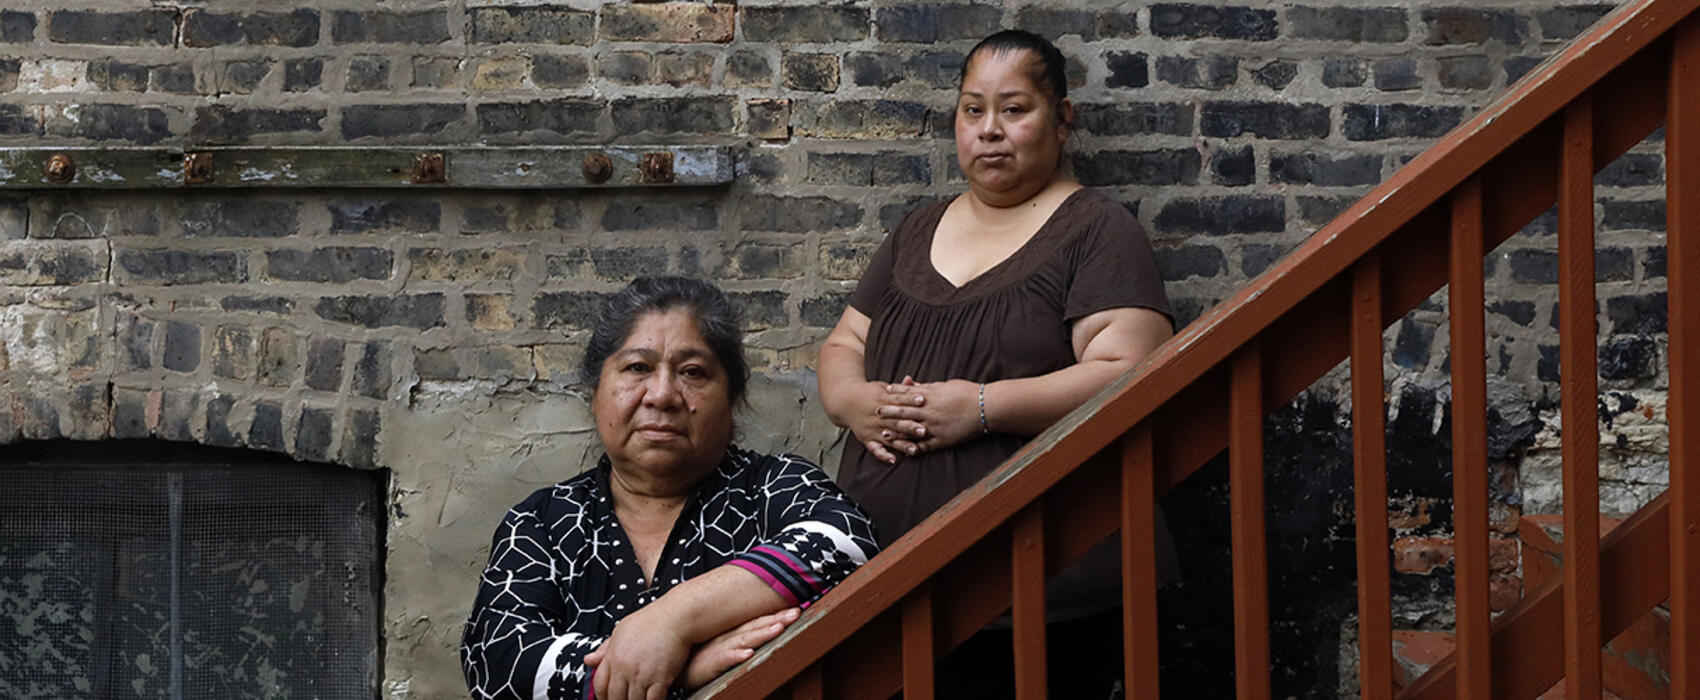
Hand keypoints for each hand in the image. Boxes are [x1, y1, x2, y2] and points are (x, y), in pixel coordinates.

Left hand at [584, 604, 692, 699]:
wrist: (676, 616)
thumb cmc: (653, 620)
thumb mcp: (621, 630)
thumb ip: (605, 649)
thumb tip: (589, 659)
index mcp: (613, 656)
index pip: (599, 684)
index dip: (602, 696)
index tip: (608, 699)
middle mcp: (624, 667)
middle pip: (615, 696)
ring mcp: (641, 674)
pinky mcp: (660, 678)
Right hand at [678, 608, 799, 689]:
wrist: (671, 668)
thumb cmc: (697, 659)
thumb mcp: (721, 648)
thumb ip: (739, 641)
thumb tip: (758, 637)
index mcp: (731, 634)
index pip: (757, 622)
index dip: (776, 615)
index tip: (797, 609)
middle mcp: (727, 638)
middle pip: (755, 627)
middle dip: (776, 619)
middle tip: (796, 612)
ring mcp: (718, 650)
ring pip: (744, 640)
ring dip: (761, 634)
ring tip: (778, 628)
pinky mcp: (709, 665)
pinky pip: (724, 660)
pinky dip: (735, 656)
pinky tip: (747, 653)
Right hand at [842, 381, 916, 463]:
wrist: (845, 401)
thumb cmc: (869, 393)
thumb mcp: (881, 387)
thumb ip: (897, 388)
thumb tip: (910, 379)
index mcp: (881, 400)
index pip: (898, 400)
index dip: (910, 400)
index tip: (922, 400)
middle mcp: (877, 416)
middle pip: (896, 421)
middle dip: (910, 426)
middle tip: (924, 430)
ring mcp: (872, 429)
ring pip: (889, 437)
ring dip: (902, 444)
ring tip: (914, 450)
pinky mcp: (867, 438)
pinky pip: (875, 449)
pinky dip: (883, 455)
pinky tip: (893, 460)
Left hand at [876, 378, 983, 452]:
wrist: (986, 407)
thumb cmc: (967, 392)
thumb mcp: (945, 385)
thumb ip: (927, 387)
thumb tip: (912, 384)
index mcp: (930, 395)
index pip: (907, 394)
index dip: (894, 393)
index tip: (883, 392)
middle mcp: (929, 411)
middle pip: (904, 412)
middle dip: (889, 412)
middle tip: (875, 412)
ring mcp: (935, 426)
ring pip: (910, 430)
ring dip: (896, 433)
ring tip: (883, 435)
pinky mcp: (942, 439)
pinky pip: (925, 445)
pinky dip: (914, 449)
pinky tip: (905, 451)